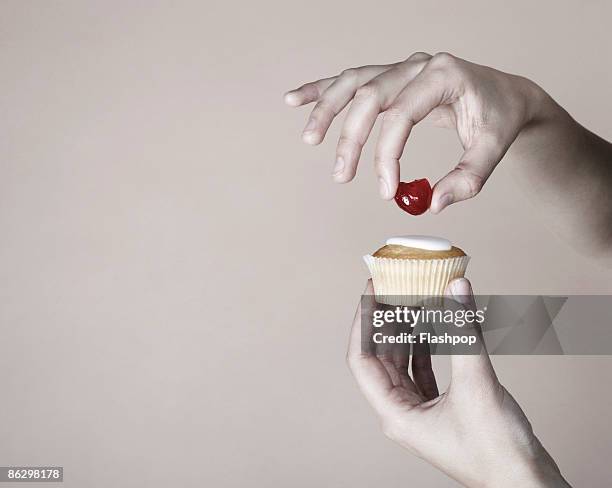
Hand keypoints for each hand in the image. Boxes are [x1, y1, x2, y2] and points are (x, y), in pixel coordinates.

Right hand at [284, 52, 545, 212]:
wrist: (505, 94)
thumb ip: (468, 178)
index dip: (388, 155)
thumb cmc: (499, 117)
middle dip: (351, 139)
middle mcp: (417, 65)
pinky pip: (350, 80)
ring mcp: (401, 68)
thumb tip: (432, 203)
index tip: (386, 191)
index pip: (402, 114)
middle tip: (341, 176)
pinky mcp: (391, 77)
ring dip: (326, 110)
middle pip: (369, 95)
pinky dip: (321, 90)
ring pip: (352, 82)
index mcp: (444, 74)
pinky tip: (295, 100)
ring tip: (309, 140)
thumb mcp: (493, 148)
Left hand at [347, 278, 570, 486]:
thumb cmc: (497, 449)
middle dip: (385, 321)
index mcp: (395, 413)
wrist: (525, 482)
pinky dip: (426, 347)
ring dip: (406, 332)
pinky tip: (433, 325)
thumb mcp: (477, 384)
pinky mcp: (439, 410)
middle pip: (380, 357)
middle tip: (394, 288)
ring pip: (402, 363)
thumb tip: (456, 288)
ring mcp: (419, 412)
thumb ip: (464, 332)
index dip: (362, 322)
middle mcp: (401, 413)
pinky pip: (423, 371)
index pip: (361, 358)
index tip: (370, 290)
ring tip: (412, 300)